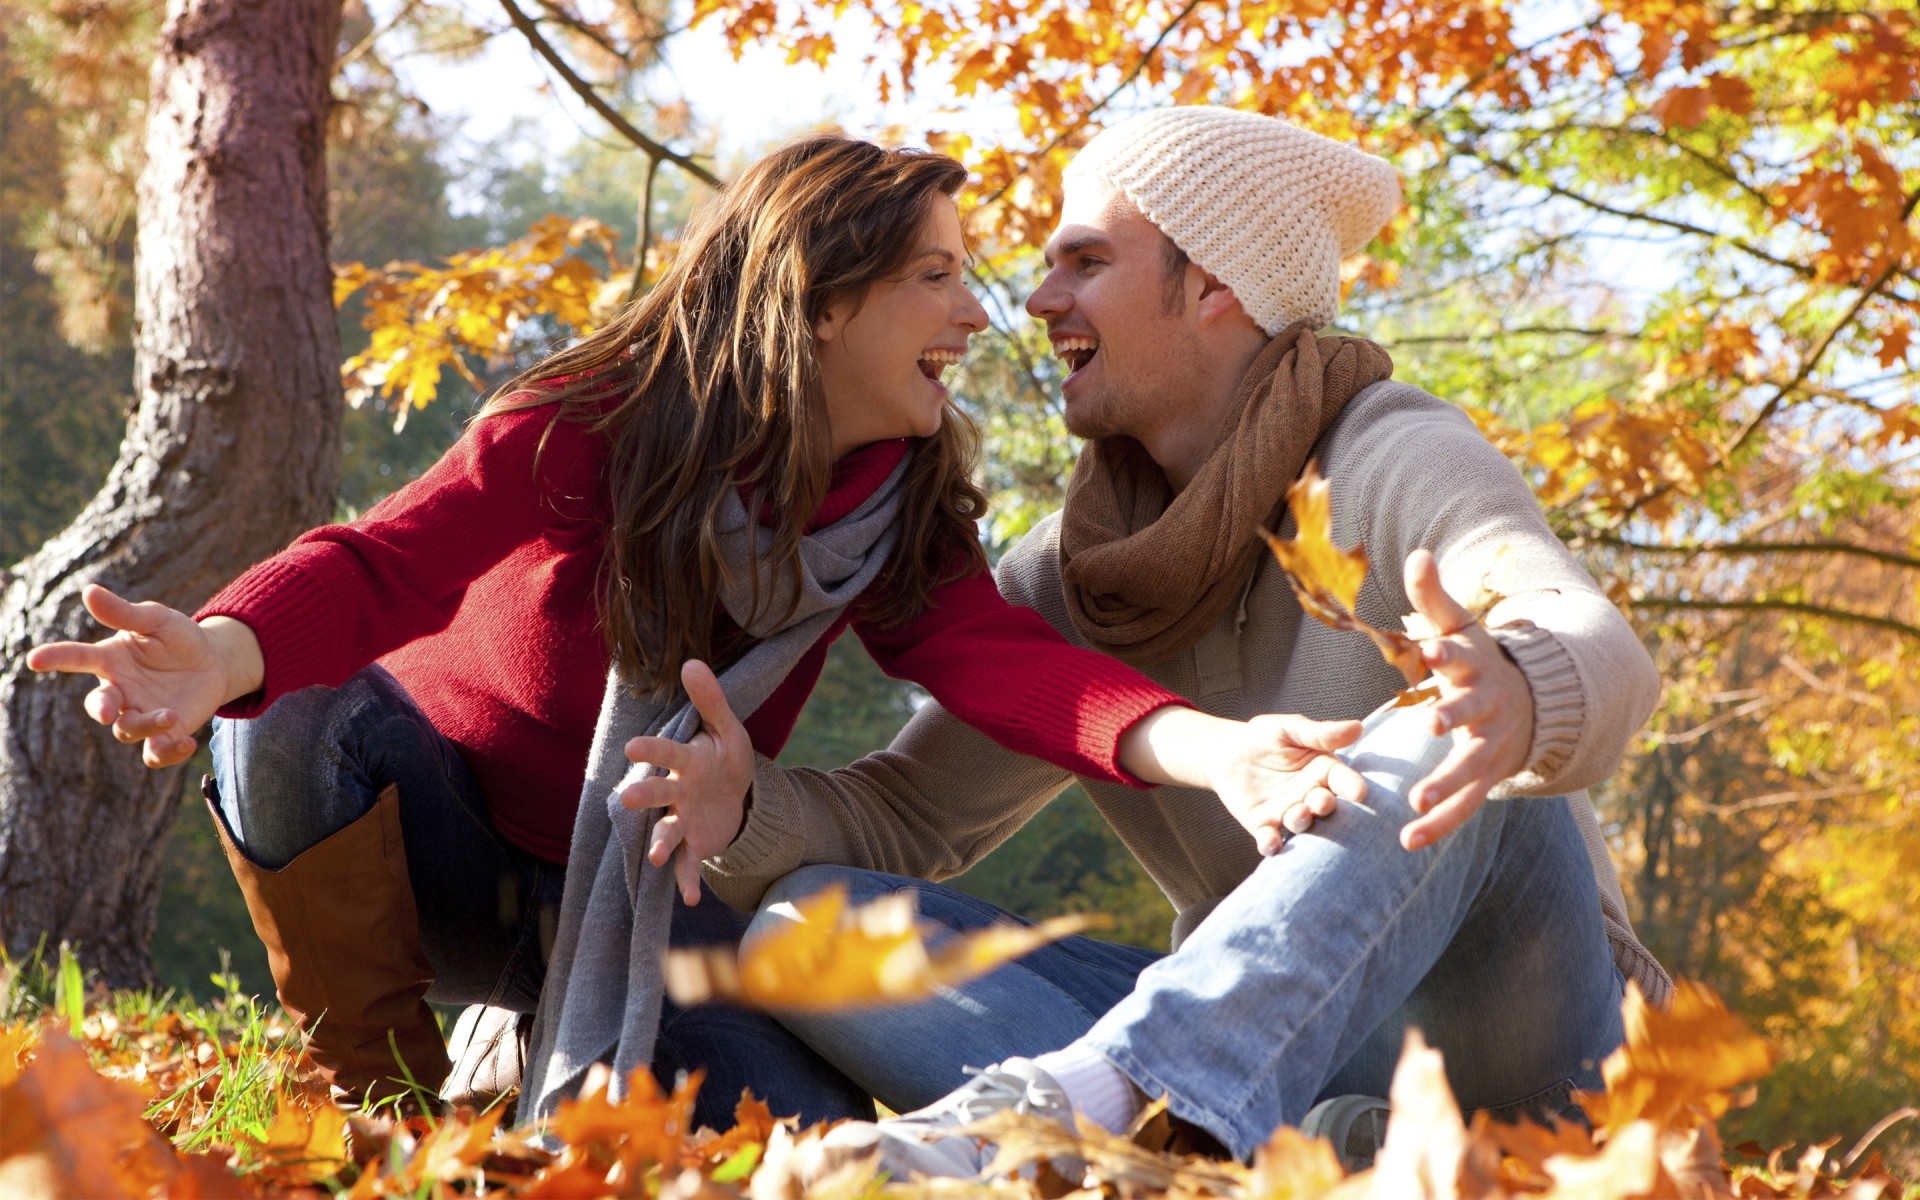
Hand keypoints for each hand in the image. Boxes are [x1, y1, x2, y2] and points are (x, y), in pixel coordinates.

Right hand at [24, 585, 259, 767]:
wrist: (214, 663)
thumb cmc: (178, 638)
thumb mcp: (156, 620)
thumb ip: (124, 613)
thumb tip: (88, 591)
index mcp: (110, 660)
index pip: (77, 658)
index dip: (56, 658)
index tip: (35, 659)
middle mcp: (121, 691)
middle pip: (100, 706)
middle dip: (101, 709)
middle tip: (109, 711)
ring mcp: (140, 714)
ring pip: (128, 731)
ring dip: (146, 726)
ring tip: (170, 715)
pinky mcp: (164, 733)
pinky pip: (156, 753)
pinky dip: (169, 753)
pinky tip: (188, 742)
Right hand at [621, 659, 753, 904]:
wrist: (736, 796)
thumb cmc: (724, 758)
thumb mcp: (727, 728)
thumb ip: (711, 700)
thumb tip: (692, 661)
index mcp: (687, 760)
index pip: (668, 753)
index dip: (652, 751)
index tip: (632, 748)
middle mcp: (678, 791)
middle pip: (658, 793)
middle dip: (644, 796)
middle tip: (625, 799)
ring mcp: (683, 819)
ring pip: (667, 831)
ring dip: (661, 844)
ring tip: (656, 858)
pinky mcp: (695, 843)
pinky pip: (690, 863)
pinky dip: (688, 881)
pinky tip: (690, 899)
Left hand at [1205, 714, 1368, 854]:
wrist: (1229, 752)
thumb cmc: (1266, 736)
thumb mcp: (1291, 729)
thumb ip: (1320, 733)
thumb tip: (1357, 727)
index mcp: (1325, 772)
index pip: (1344, 780)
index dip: (1353, 787)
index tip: (1359, 792)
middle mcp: (1312, 796)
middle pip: (1325, 806)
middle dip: (1325, 806)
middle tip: (1322, 802)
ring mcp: (1290, 814)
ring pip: (1301, 824)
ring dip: (1301, 822)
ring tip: (1298, 815)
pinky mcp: (1265, 827)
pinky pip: (1271, 840)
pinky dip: (1271, 844)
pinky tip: (1271, 843)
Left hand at [1400, 547, 1534, 850]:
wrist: (1531, 705)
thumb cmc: (1479, 662)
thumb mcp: (1458, 627)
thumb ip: (1433, 597)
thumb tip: (1418, 554)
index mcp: (1476, 669)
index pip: (1460, 657)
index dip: (1446, 652)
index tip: (1430, 649)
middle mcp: (1486, 709)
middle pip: (1469, 713)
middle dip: (1452, 716)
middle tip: (1431, 724)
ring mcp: (1489, 747)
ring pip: (1470, 769)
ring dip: (1445, 786)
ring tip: (1415, 803)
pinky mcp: (1486, 779)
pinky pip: (1463, 808)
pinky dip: (1439, 826)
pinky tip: (1407, 843)